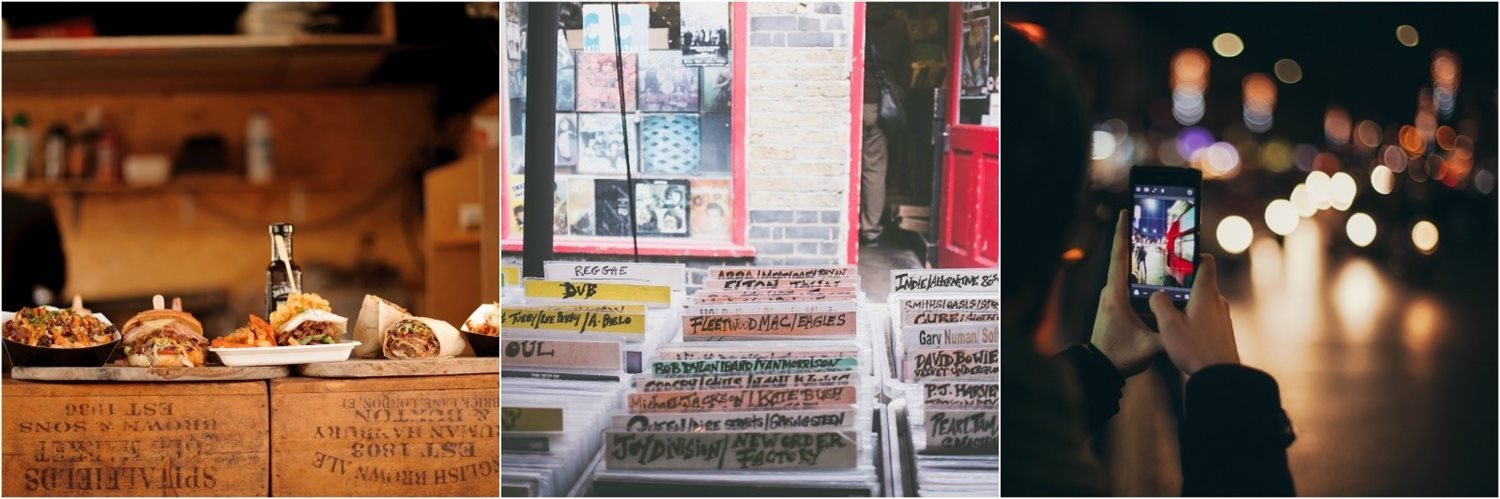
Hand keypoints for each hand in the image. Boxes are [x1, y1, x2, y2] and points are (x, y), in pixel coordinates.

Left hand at [1090, 210, 1162, 376]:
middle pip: (1124, 259)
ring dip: (1138, 257)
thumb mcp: (1150, 347)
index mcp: (1115, 295)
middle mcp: (1110, 292)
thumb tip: (1191, 320)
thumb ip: (1170, 333)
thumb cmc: (1120, 356)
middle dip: (1135, 239)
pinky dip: (1139, 275)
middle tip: (1148, 220)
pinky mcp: (1114, 305)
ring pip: (1126, 272)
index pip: (1119, 258)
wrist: (1101, 368)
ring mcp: (1111, 298)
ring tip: (1155, 241)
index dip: (1122, 234)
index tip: (1124, 213)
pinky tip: (1154, 271)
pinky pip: (1128, 284)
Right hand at [1149, 254, 1239, 374]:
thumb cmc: (1195, 348)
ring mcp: (1223, 316)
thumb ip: (1159, 303)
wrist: (1220, 376)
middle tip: (1163, 288)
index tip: (1178, 258)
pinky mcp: (1223, 330)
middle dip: (1183, 283)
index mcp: (1206, 293)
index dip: (1193, 256)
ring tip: (1169, 313)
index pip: (1206, 262)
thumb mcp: (1169, 325)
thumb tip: (1157, 294)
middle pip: (1201, 282)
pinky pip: (1207, 315)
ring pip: (1203, 300)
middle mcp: (1218, 301)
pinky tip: (1182, 330)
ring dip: (1187, 303)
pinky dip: (1194, 316)